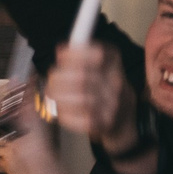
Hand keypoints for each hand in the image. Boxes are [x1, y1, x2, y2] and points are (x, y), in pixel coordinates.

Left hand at [48, 40, 138, 155]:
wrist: (122, 116)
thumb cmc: (101, 85)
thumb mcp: (96, 64)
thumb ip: (79, 55)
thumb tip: (61, 50)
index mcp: (114, 62)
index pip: (98, 53)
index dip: (73, 54)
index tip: (59, 57)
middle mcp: (117, 82)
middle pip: (83, 77)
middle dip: (59, 78)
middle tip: (50, 80)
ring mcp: (113, 104)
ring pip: (81, 100)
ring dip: (60, 97)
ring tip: (52, 95)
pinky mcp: (105, 123)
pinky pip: (81, 119)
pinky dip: (65, 113)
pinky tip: (59, 109)